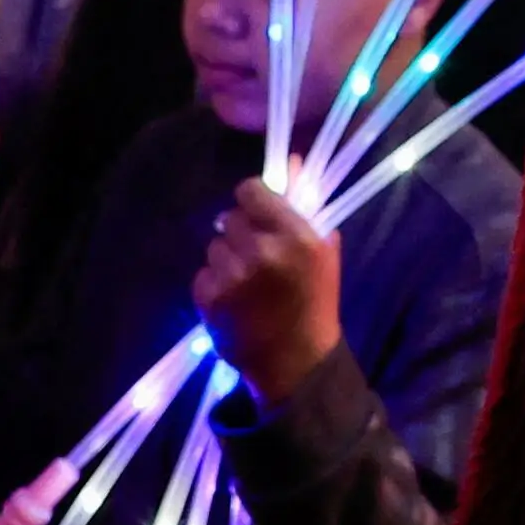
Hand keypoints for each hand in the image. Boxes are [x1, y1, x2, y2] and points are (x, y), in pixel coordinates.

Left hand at [195, 180, 344, 399]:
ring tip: (245, 281)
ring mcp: (233, 277)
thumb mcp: (322, 252)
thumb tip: (293, 162)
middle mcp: (263, 252)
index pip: (252, 190)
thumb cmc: (315, 302)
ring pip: (214, 246)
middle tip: (255, 252)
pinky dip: (214, 283)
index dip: (252, 199)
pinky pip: (202, 274)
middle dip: (240, 231)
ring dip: (227, 258)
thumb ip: (306, 205)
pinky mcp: (209, 300)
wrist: (296, 362)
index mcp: (297, 236)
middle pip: (230, 216)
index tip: (258, 213)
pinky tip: (233, 300)